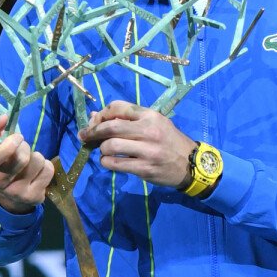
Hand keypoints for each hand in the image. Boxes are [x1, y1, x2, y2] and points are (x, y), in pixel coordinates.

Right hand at [0, 116, 52, 213]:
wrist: (5, 192)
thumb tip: (5, 118)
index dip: (10, 144)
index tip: (17, 138)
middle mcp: (0, 182)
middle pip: (23, 157)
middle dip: (25, 147)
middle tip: (21, 150)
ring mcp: (18, 192)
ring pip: (38, 162)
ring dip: (36, 156)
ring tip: (28, 162)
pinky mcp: (34, 197)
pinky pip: (48, 171)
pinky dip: (45, 166)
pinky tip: (36, 171)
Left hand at [80, 100, 194, 187]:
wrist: (192, 164)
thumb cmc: (170, 141)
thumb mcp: (155, 123)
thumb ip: (128, 119)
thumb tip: (95, 116)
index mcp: (150, 116)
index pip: (117, 107)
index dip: (101, 114)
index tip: (94, 122)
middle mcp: (148, 131)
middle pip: (110, 127)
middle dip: (92, 131)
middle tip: (85, 136)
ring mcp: (147, 151)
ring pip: (110, 146)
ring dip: (101, 149)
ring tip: (103, 151)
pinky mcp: (144, 169)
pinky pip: (115, 164)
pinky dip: (106, 162)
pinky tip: (109, 161)